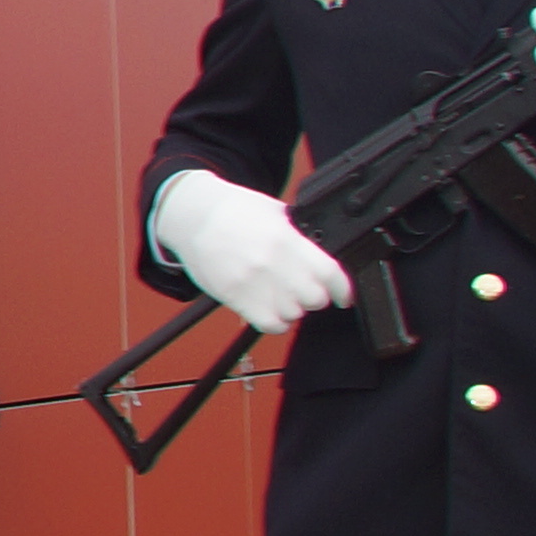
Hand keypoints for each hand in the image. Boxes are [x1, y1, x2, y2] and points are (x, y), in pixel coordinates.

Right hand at [148, 167, 349, 335]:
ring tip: (284, 296)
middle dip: (315, 297)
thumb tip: (321, 260)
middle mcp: (271, 264)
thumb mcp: (277, 214)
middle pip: (314, 299)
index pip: (329, 273)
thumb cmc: (233, 211)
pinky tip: (272, 308)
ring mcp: (252, 283)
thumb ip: (300, 239)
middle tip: (307, 289)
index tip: (343, 295)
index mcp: (286, 239)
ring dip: (294, 309)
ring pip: (293, 314)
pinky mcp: (235, 297)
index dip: (342, 289)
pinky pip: (270, 324)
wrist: (193, 215)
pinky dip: (277, 322)